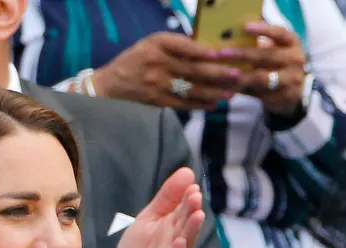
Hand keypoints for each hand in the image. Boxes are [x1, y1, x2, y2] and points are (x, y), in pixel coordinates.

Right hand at [89, 32, 240, 109]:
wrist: (109, 85)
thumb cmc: (134, 61)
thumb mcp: (150, 44)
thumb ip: (175, 45)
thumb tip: (206, 50)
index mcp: (157, 45)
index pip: (185, 47)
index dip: (204, 51)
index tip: (221, 54)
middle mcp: (157, 64)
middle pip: (193, 69)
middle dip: (218, 73)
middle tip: (237, 75)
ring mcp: (158, 85)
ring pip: (191, 89)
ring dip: (213, 92)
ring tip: (231, 93)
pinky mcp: (157, 101)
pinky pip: (183, 104)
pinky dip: (200, 105)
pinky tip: (214, 104)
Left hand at [111, 168, 204, 247]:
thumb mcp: (148, 220)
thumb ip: (166, 198)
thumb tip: (187, 171)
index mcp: (172, 228)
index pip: (182, 211)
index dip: (186, 199)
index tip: (192, 184)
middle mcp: (175, 244)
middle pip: (185, 226)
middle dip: (191, 211)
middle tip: (196, 195)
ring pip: (183, 245)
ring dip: (190, 231)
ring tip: (197, 214)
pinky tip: (179, 243)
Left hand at [220, 22, 307, 116]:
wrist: (295, 90)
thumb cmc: (276, 64)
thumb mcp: (274, 49)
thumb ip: (258, 46)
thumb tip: (228, 39)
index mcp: (292, 43)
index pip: (279, 33)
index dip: (263, 30)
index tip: (245, 27)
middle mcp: (296, 60)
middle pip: (267, 56)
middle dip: (242, 54)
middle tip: (222, 53)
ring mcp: (292, 80)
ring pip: (262, 78)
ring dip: (240, 76)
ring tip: (222, 73)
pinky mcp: (284, 97)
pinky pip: (259, 94)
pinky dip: (242, 90)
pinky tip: (226, 88)